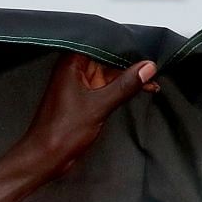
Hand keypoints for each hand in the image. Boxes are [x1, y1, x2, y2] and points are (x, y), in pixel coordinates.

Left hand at [16, 52, 158, 177]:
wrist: (45, 157)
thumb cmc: (61, 132)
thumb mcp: (99, 105)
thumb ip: (125, 85)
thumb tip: (148, 67)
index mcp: (70, 64)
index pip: (101, 43)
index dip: (124, 44)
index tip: (146, 45)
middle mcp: (73, 70)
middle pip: (107, 57)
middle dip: (131, 61)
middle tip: (155, 64)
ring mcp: (79, 84)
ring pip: (110, 72)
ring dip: (130, 75)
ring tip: (153, 79)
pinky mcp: (84, 97)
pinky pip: (107, 86)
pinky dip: (123, 87)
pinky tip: (143, 88)